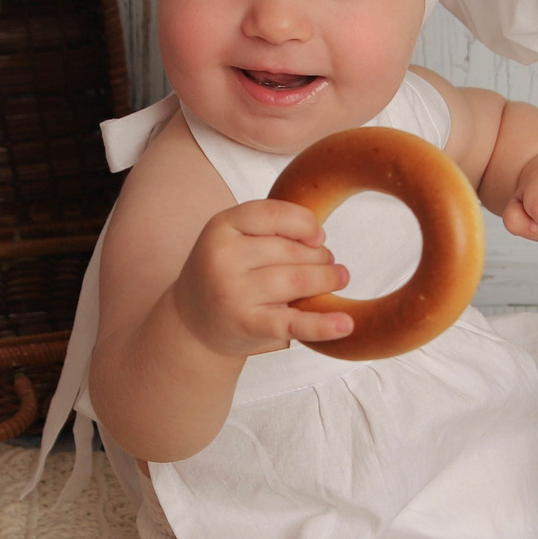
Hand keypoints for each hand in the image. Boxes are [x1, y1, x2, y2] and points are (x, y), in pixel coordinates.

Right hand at [170, 199, 354, 355]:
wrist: (192, 322)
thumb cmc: (225, 274)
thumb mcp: (234, 239)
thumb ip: (271, 230)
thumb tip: (321, 240)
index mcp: (221, 227)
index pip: (274, 213)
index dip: (305, 223)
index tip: (319, 237)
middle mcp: (223, 257)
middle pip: (291, 250)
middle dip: (319, 257)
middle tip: (328, 265)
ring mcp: (233, 292)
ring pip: (297, 279)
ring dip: (327, 280)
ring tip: (338, 279)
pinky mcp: (246, 324)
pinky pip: (292, 323)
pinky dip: (322, 325)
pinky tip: (345, 325)